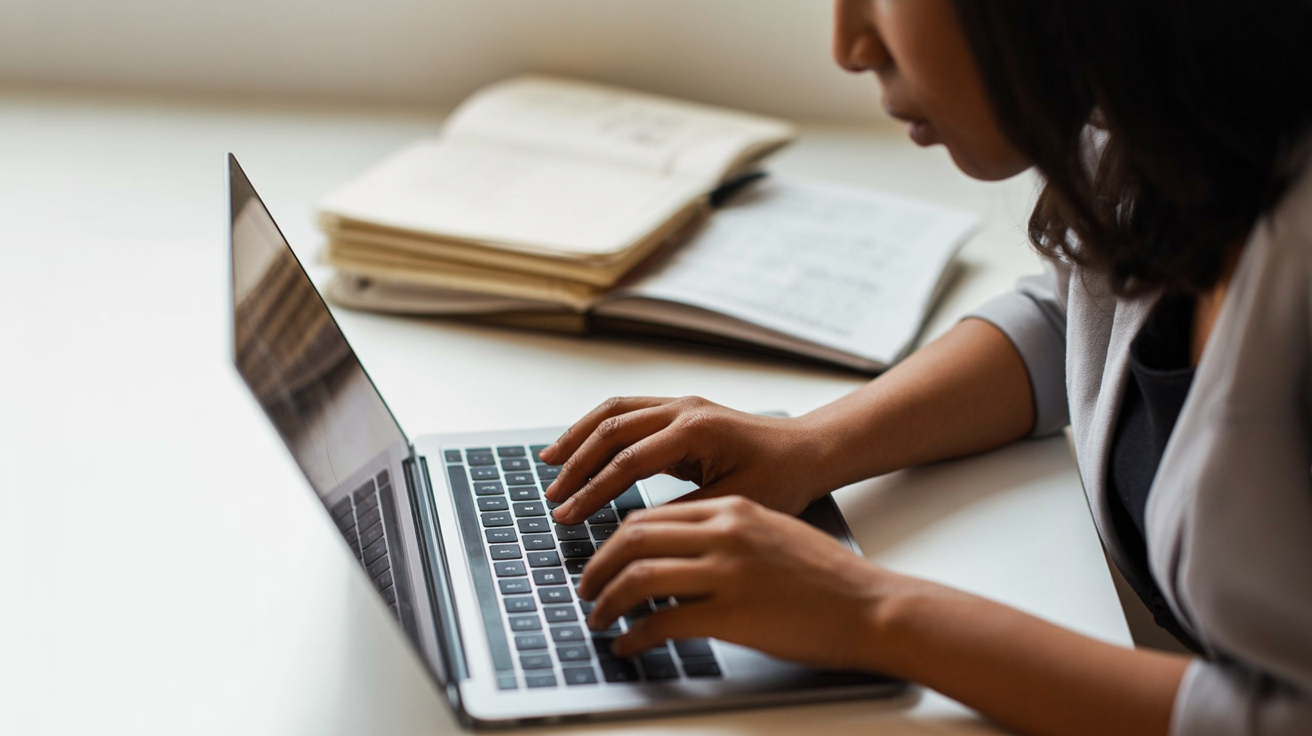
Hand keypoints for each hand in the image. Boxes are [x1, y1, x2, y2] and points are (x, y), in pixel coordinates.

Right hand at [539, 396, 833, 524]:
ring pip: (614, 412)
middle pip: (612, 431)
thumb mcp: (731, 505)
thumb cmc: (781, 480)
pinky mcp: (679, 409)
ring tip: (549, 463)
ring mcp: (680, 404)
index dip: (592, 492)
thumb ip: (680, 513)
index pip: (627, 462)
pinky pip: (627, 410)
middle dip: (577, 466)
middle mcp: (683, 409)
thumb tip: (631, 530)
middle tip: (552, 498)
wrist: (808, 452)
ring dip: (578, 437)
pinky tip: (580, 445)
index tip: (567, 517)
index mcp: (696, 431)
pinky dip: (597, 427)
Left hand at [577, 496, 906, 670]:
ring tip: (598, 616)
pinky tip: (628, 645)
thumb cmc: (827, 579)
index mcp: (732, 510)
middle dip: (599, 565)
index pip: (651, 516)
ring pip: (637, 576)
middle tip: (586, 586)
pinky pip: (661, 622)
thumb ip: (723, 537)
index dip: (616, 540)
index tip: (603, 559)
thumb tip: (675, 556)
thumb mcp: (770, 535)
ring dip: (607, 600)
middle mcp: (724, 533)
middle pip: (633, 538)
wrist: (871, 607)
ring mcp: (726, 573)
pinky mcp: (731, 615)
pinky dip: (634, 635)